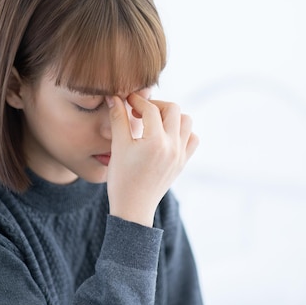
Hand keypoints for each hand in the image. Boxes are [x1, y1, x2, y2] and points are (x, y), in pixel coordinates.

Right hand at [105, 94, 198, 226]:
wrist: (133, 208)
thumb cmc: (122, 179)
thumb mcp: (118, 147)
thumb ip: (118, 119)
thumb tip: (114, 96)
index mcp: (156, 141)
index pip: (150, 109)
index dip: (136, 101)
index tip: (126, 100)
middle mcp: (173, 146)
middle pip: (173, 109)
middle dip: (155, 105)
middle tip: (139, 112)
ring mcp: (181, 155)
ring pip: (186, 121)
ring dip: (171, 116)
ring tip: (153, 122)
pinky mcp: (183, 162)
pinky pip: (192, 138)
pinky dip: (182, 132)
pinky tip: (165, 136)